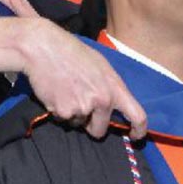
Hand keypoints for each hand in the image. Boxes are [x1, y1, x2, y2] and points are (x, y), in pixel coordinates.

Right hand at [1, 18, 147, 139]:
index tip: (134, 136)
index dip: (139, 131)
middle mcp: (102, 100)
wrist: (44, 47)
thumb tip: (114, 106)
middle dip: (91, 126)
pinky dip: (59, 110)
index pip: (137, 116)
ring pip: (78, 124)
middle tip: (82, 109)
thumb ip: (110, 88)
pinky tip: (56, 92)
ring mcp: (82, 108)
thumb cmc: (73, 53)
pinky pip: (62, 119)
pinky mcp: (63, 112)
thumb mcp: (102, 66)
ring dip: (73, 114)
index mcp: (115, 88)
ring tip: (66, 91)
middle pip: (100, 130)